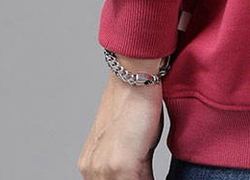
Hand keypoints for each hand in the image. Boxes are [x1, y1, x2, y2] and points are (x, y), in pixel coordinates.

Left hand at [78, 55, 165, 178]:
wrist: (134, 79)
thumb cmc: (138, 104)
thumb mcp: (133, 144)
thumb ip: (134, 168)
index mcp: (90, 163)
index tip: (146, 176)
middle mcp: (91, 169)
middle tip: (150, 175)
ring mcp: (102, 169)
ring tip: (152, 173)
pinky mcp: (119, 165)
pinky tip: (159, 177)